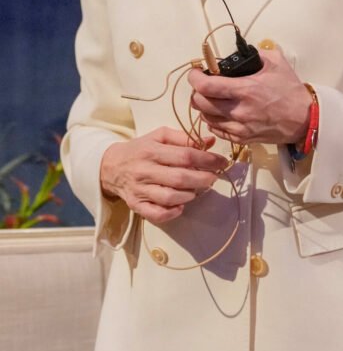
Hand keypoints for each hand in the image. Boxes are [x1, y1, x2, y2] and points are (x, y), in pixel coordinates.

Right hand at [100, 127, 227, 224]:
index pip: (186, 156)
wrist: (111, 166)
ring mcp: (140, 190)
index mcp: (152, 151)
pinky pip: (155, 214)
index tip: (222, 162)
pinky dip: (171, 213)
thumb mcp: (160, 136)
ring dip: (189, 195)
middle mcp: (145, 171)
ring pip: (169, 197)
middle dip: (202, 179)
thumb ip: (185, 138)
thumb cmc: (141, 149)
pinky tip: (181, 206)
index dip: (207, 160)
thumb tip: (210, 142)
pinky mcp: (135, 205)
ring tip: (198, 189)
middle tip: (213, 178)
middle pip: (180, 178)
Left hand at [188, 48, 311, 144]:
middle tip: (203, 85)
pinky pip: (216, 131)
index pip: (206, 86)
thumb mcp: (277, 63)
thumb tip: (241, 52)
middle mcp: (238, 110)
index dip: (194, 78)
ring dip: (204, 107)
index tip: (196, 72)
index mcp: (245, 89)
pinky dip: (213, 121)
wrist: (304, 119)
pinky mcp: (242, 138)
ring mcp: (239, 127)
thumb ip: (257, 53)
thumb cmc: (290, 90)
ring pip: (205, 118)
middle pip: (200, 103)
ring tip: (212, 99)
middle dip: (197, 91)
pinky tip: (220, 113)